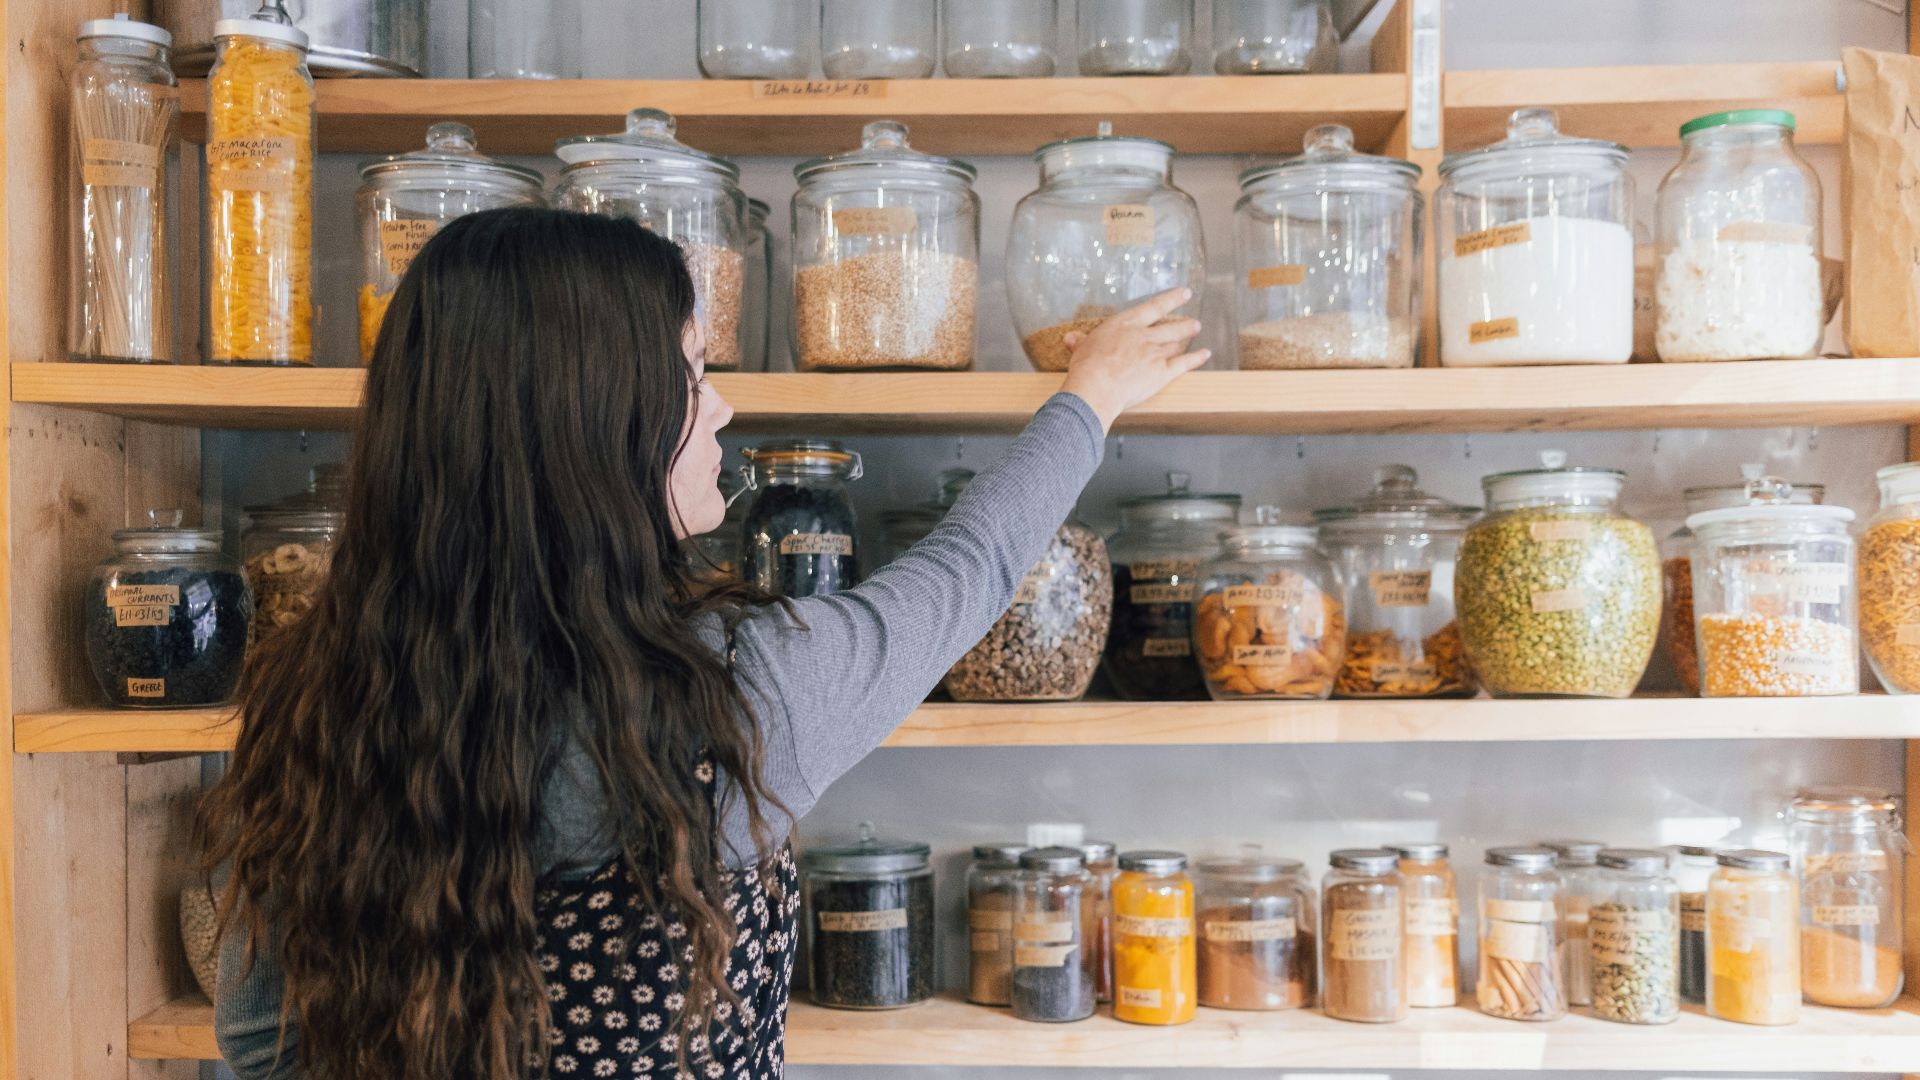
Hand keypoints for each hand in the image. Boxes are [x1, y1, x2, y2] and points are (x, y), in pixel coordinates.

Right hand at [1057, 288, 1209, 431]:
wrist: (1098, 386)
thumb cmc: (1087, 366)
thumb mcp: (1081, 348)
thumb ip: (1081, 341)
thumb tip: (1072, 338)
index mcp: (1125, 325)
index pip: (1153, 308)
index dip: (1171, 299)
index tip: (1184, 293)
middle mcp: (1144, 336)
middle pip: (1169, 326)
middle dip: (1183, 322)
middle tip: (1194, 321)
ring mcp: (1155, 353)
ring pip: (1176, 342)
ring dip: (1187, 336)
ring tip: (1195, 330)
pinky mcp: (1162, 373)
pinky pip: (1183, 363)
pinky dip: (1196, 358)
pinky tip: (1205, 354)